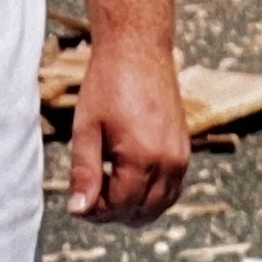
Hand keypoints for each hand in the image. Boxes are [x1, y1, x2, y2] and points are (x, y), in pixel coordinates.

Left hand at [67, 37, 190, 221]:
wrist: (138, 49)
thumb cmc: (108, 84)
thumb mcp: (87, 128)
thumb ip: (84, 172)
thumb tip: (79, 210)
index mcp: (143, 157)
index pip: (119, 207)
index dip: (95, 211)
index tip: (77, 201)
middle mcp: (169, 161)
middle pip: (142, 212)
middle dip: (113, 212)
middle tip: (88, 195)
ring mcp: (181, 156)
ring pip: (160, 205)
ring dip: (133, 207)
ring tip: (106, 187)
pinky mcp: (184, 149)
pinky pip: (171, 189)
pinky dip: (151, 194)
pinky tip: (127, 180)